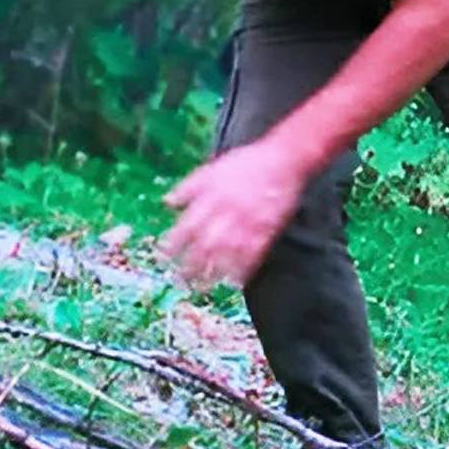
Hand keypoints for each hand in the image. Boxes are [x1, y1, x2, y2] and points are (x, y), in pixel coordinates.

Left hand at [160, 138, 314, 290]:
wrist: (283, 161)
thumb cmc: (246, 163)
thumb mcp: (212, 168)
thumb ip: (189, 186)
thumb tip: (167, 202)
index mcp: (212, 197)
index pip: (187, 225)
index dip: (174, 244)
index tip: (164, 257)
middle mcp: (228, 212)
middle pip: (205, 245)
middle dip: (191, 265)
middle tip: (182, 280)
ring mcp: (248, 223)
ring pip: (227, 254)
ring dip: (214, 272)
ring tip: (203, 286)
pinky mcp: (267, 230)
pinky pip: (253, 254)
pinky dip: (243, 269)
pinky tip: (234, 281)